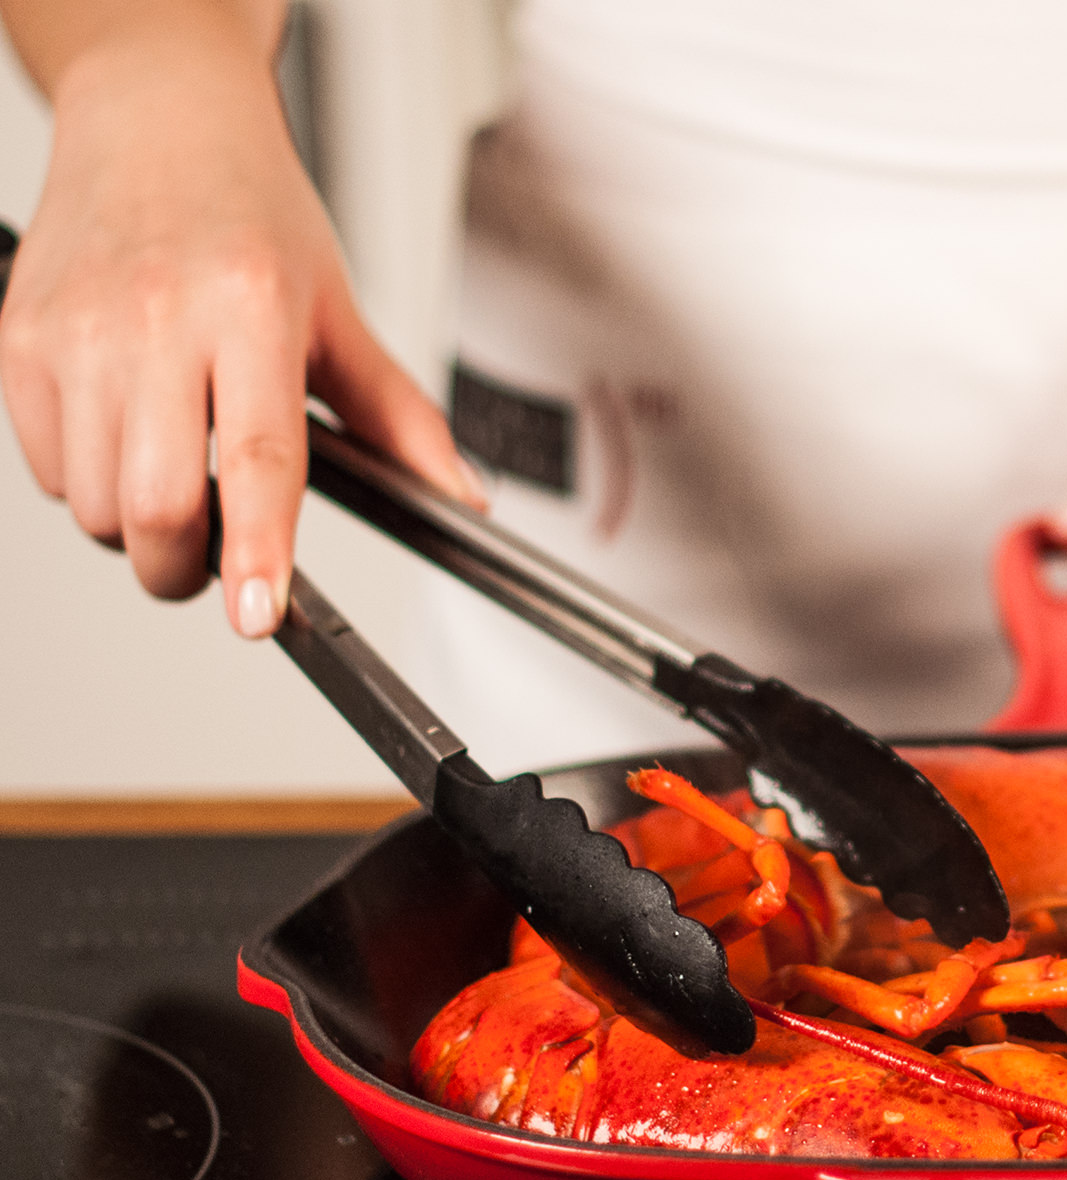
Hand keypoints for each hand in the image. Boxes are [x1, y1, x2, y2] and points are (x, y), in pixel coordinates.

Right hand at [0, 22, 480, 637]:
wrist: (156, 117)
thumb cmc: (250, 212)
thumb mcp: (340, 311)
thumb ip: (401, 419)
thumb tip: (460, 498)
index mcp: (250, 309)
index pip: (257, 456)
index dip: (258, 548)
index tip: (260, 613)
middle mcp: (157, 317)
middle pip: (160, 505)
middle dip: (189, 568)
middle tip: (220, 562)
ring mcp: (78, 330)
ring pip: (98, 504)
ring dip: (139, 531)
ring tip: (176, 478)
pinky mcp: (19, 339)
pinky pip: (48, 471)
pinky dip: (88, 488)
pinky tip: (126, 439)